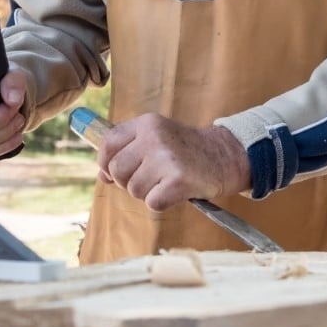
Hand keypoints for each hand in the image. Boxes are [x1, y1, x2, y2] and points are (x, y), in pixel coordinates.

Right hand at [0, 67, 27, 158]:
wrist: (0, 97)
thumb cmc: (0, 83)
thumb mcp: (9, 74)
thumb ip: (12, 82)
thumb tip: (13, 101)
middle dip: (0, 117)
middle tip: (15, 109)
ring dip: (5, 132)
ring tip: (19, 120)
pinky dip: (4, 146)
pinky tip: (17, 136)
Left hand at [96, 113, 250, 210]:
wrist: (224, 157)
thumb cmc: (186, 150)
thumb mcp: (157, 137)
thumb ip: (128, 150)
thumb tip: (102, 175)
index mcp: (146, 123)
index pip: (108, 144)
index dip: (105, 163)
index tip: (113, 171)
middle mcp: (154, 137)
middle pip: (117, 171)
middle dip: (127, 182)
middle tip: (148, 179)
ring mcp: (166, 158)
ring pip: (133, 189)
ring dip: (147, 193)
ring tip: (165, 182)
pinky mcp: (178, 181)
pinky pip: (152, 202)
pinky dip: (161, 202)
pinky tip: (174, 192)